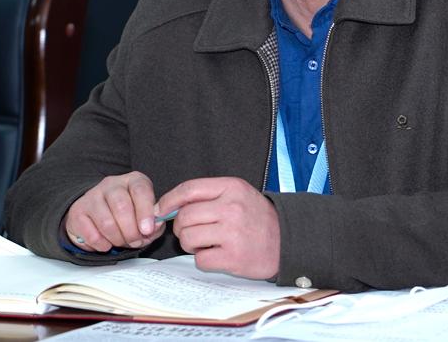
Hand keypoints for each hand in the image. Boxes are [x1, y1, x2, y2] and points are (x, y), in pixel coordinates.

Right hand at [64, 171, 164, 251]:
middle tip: (135, 241)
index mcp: (133, 180)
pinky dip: (102, 245)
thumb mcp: (147, 217)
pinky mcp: (78, 211)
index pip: (140, 190)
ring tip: (121, 242)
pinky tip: (106, 243)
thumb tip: (154, 227)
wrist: (99, 218)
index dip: (145, 212)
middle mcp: (112, 184)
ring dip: (117, 239)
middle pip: (122, 207)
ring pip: (106, 222)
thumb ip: (155, 223)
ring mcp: (92, 196)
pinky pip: (91, 234)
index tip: (148, 230)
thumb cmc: (129, 216)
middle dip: (131, 231)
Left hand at [155, 177, 279, 279]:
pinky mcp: (233, 257)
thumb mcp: (238, 194)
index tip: (161, 210)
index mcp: (231, 188)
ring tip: (204, 244)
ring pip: (188, 238)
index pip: (189, 189)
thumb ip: (208, 195)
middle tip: (190, 232)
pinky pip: (200, 259)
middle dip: (181, 227)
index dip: (169, 200)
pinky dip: (203, 259)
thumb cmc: (257, 218)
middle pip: (185, 216)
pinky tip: (216, 255)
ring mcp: (232, 233)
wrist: (287, 241)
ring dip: (190, 244)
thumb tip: (169, 207)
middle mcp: (231, 208)